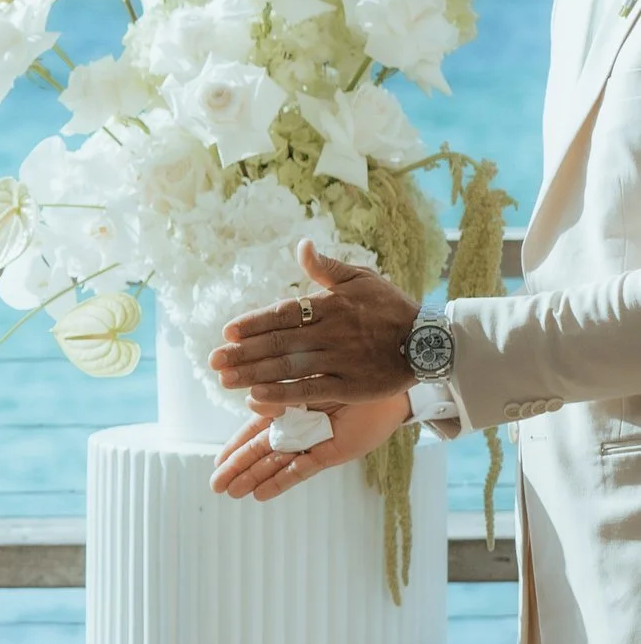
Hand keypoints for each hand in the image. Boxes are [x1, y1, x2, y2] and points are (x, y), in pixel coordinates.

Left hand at [210, 242, 416, 409]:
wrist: (429, 341)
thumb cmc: (391, 308)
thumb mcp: (362, 278)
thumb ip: (326, 267)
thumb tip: (301, 246)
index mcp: (331, 305)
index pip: (283, 313)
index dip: (254, 322)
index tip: (228, 331)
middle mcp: (331, 333)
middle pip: (278, 343)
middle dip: (243, 352)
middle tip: (213, 360)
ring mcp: (340, 361)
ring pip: (289, 368)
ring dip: (254, 374)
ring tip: (225, 380)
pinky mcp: (349, 386)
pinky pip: (310, 391)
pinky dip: (283, 394)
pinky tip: (257, 397)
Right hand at [212, 388, 409, 501]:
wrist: (388, 382)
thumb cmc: (350, 373)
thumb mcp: (308, 381)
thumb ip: (281, 394)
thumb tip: (250, 404)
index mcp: (289, 407)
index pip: (254, 430)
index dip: (234, 445)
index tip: (217, 460)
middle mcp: (298, 427)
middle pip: (260, 450)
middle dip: (237, 468)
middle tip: (215, 486)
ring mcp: (312, 442)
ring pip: (276, 463)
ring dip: (254, 478)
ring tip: (232, 493)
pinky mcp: (329, 453)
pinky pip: (301, 470)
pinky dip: (280, 482)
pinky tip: (260, 494)